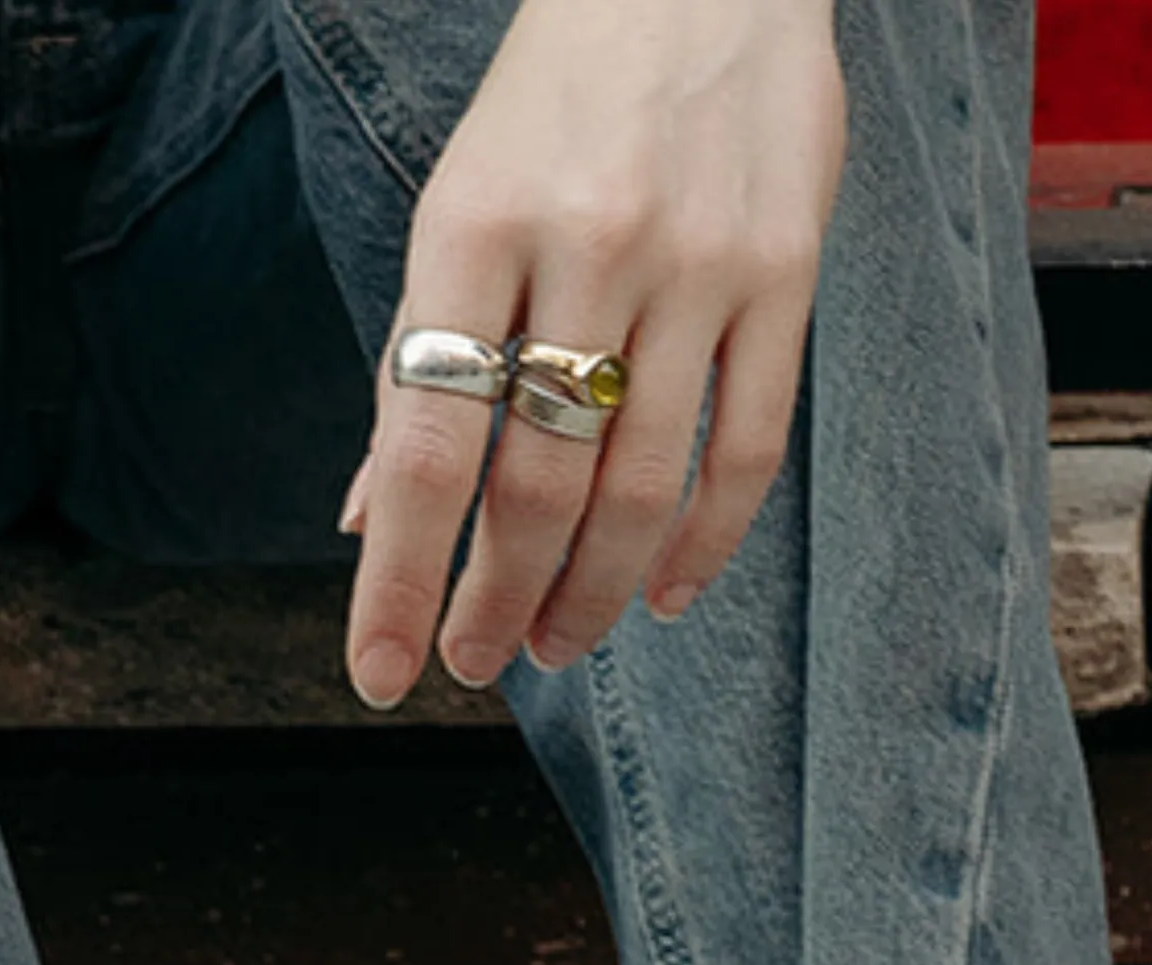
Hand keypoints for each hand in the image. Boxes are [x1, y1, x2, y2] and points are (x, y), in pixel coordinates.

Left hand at [342, 0, 845, 706]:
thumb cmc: (554, 105)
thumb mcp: (456, 208)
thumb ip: (416, 363)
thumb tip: (365, 520)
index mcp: (472, 225)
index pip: (423, 446)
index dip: (397, 580)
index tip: (380, 672)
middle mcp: (587, 243)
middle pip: (536, 485)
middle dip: (497, 603)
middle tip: (477, 661)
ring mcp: (697, 260)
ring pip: (641, 487)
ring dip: (589, 594)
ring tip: (555, 643)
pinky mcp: (786, 269)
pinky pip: (748, 447)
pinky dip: (701, 544)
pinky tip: (660, 594)